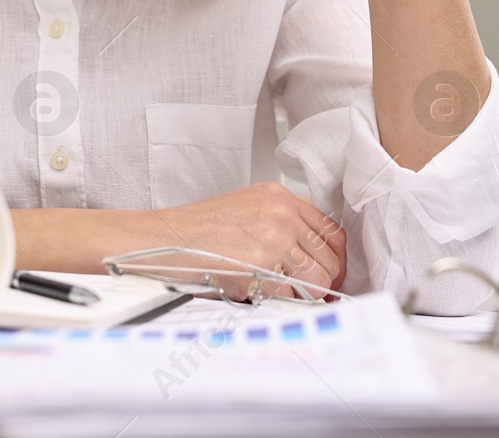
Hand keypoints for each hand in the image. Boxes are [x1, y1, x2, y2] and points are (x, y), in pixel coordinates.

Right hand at [159, 182, 345, 298]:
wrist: (163, 240)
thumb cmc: (198, 232)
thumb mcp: (246, 210)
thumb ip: (280, 224)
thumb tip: (311, 259)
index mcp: (279, 197)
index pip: (332, 231)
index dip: (335, 259)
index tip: (330, 274)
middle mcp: (282, 213)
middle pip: (329, 257)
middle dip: (323, 282)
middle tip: (309, 295)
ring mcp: (274, 238)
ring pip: (317, 279)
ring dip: (304, 295)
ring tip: (279, 295)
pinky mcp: (263, 265)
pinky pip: (292, 295)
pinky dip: (282, 303)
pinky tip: (261, 295)